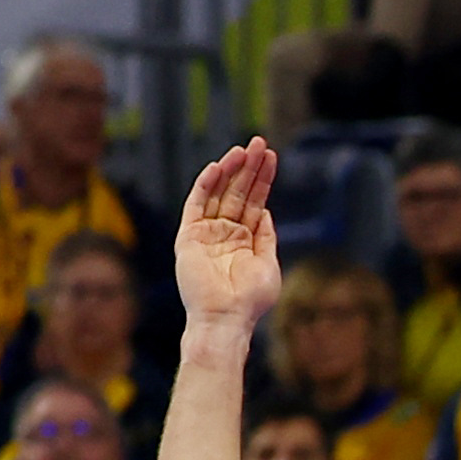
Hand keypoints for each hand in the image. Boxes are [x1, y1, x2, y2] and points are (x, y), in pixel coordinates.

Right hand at [171, 137, 282, 367]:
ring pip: (219, 193)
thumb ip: (266, 237)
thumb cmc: (250, 299)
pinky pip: (196, 204)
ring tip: (244, 149)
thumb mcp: (268, 263)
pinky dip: (206, 185)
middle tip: (260, 142)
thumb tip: (266, 212)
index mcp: (244, 238)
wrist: (227, 317)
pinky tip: (218, 167)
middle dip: (249, 167)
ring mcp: (206, 232)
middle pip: (237, 191)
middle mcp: (224, 232)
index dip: (262, 179)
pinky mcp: (189, 236)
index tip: (271, 157)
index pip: (254, 200)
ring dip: (231, 170)